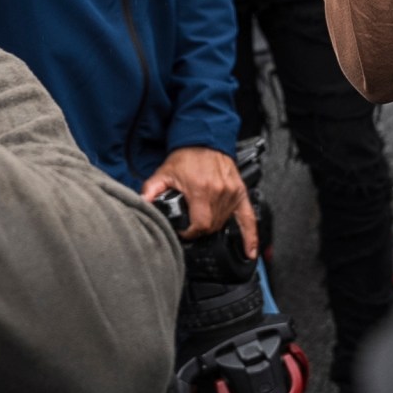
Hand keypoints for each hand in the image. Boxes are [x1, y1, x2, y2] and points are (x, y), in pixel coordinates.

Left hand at [140, 146, 257, 257]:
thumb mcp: (164, 173)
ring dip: (213, 226)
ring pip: (223, 223)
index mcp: (201, 189)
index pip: (199, 225)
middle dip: (198, 229)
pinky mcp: (240, 192)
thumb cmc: (186, 157)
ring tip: (202, 218)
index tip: (182, 230)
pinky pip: (249, 218)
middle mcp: (220, 192)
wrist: (204, 140)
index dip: (189, 232)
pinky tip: (250, 252)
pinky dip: (250, 236)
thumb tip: (141, 205)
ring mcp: (232, 193)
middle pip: (211, 226)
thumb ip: (150, 191)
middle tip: (189, 223)